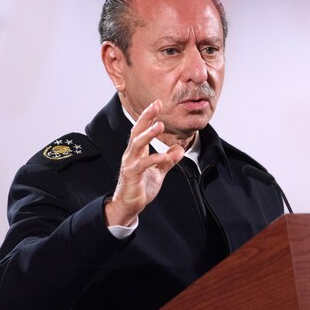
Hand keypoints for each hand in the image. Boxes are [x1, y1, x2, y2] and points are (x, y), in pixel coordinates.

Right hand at [104, 100, 183, 226]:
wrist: (129, 206)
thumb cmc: (141, 187)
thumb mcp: (159, 172)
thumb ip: (168, 160)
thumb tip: (179, 149)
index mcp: (137, 152)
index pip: (142, 129)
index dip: (149, 116)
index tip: (157, 103)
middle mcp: (131, 155)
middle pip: (137, 131)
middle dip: (146, 117)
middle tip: (156, 105)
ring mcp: (130, 164)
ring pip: (137, 144)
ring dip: (148, 134)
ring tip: (160, 124)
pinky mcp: (131, 176)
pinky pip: (142, 164)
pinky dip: (154, 159)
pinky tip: (165, 156)